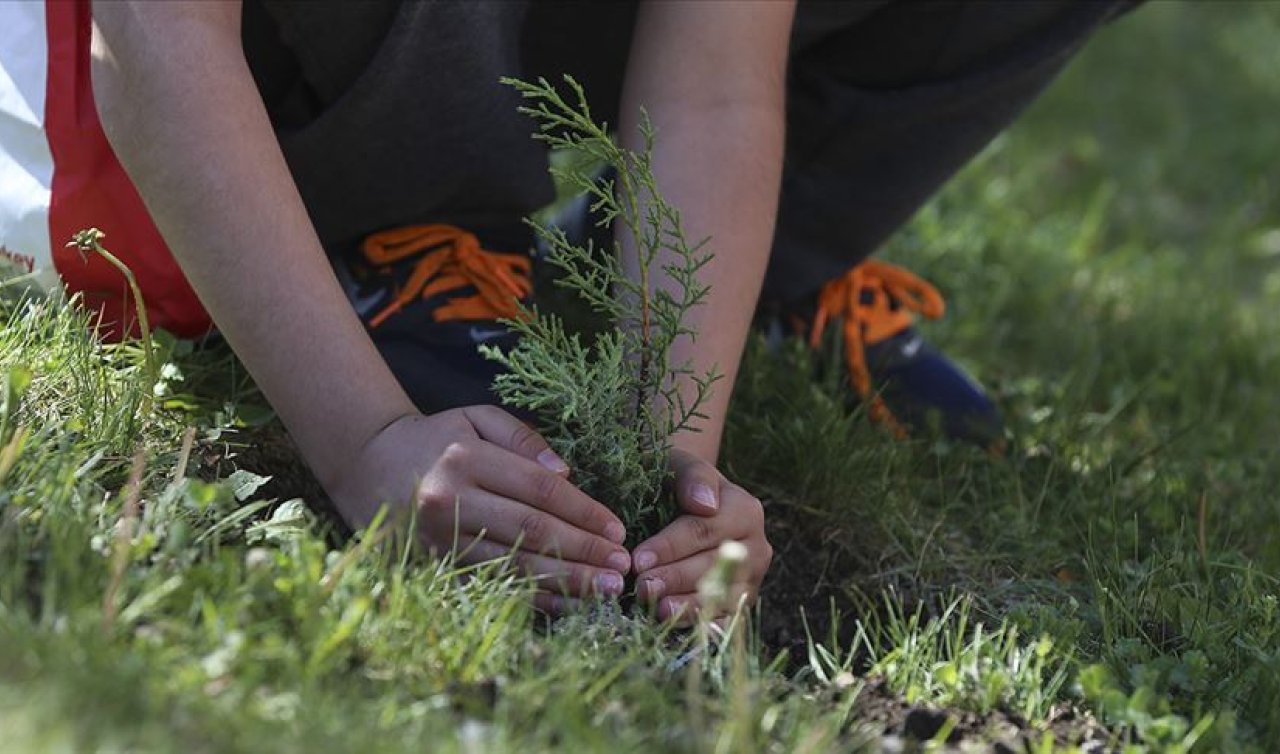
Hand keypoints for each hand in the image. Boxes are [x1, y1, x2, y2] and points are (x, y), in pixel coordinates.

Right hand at [327, 406, 631, 613]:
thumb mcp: (476, 419)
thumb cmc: (436, 438)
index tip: (618, 528)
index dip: (583, 511)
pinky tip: (566, 605)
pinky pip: (491, 587)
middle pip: (530, 532)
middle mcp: (449, 501)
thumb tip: (567, 473)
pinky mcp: (434, 567)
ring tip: (605, 590)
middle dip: (583, 551)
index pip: (538, 490)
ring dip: (565, 582)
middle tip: (622, 566)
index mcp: (465, 460)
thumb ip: (523, 438)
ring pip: (513, 566)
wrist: (367, 464)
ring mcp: (439, 540)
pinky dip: (531, 598)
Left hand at [631, 448, 771, 623]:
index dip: (670, 547)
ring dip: (686, 606)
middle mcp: (756, 546)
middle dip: (674, 578)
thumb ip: (693, 476)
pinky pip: (725, 619)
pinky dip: (701, 624)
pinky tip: (674, 627)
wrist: (687, 504)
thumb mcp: (680, 465)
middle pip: (713, 566)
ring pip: (722, 597)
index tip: (637, 559)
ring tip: (654, 609)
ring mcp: (752, 578)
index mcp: (745, 510)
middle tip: (641, 587)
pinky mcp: (742, 604)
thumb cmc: (677, 482)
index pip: (703, 531)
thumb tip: (704, 505)